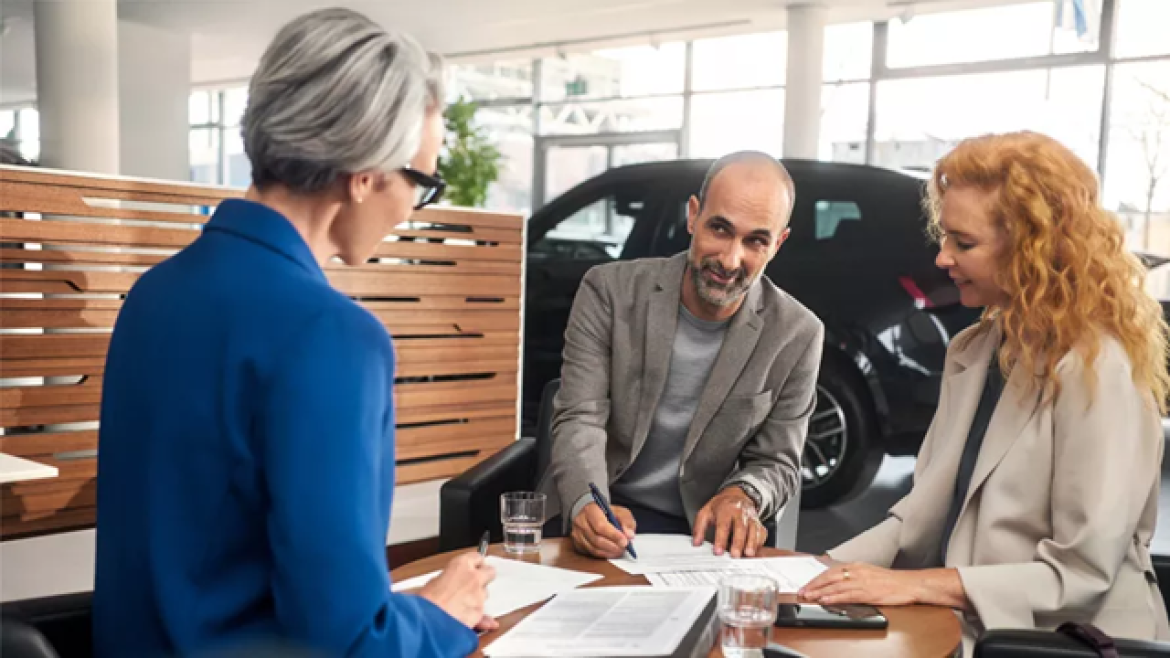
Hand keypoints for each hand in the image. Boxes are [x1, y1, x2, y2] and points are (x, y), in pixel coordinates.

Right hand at [418, 552, 497, 629]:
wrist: (428, 621)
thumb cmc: (425, 601)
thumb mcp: (433, 582)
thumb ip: (449, 579)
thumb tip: (450, 583)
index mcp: (460, 565)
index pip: (477, 557)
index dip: (475, 564)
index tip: (473, 567)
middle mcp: (473, 577)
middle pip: (489, 572)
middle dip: (484, 577)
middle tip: (474, 584)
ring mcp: (479, 595)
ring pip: (485, 594)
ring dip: (478, 597)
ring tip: (461, 605)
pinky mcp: (480, 612)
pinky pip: (483, 612)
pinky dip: (476, 614)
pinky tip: (463, 617)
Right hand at [571, 502, 635, 558]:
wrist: (590, 514)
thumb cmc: (606, 513)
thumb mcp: (619, 511)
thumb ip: (626, 521)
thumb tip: (629, 535)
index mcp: (590, 510)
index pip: (600, 525)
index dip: (613, 535)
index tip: (625, 541)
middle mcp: (580, 522)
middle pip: (596, 539)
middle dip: (613, 546)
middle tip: (624, 547)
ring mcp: (577, 534)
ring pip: (594, 549)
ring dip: (609, 552)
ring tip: (619, 550)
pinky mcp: (577, 544)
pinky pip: (591, 553)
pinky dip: (603, 555)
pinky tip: (611, 552)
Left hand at [692, 487, 766, 557]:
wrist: (737, 495)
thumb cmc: (720, 506)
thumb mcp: (706, 512)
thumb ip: (699, 527)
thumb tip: (696, 543)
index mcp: (725, 509)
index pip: (723, 525)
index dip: (720, 539)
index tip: (718, 551)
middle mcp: (740, 512)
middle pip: (740, 528)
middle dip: (738, 542)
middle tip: (734, 555)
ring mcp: (751, 517)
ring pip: (753, 530)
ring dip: (751, 543)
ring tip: (748, 554)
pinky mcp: (759, 523)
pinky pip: (761, 533)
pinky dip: (759, 542)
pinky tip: (755, 551)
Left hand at [797, 563, 920, 606]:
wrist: (909, 583)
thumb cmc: (891, 581)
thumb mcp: (869, 573)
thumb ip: (854, 576)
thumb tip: (839, 583)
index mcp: (856, 566)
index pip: (831, 571)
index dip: (818, 578)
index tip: (808, 584)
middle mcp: (857, 572)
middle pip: (830, 577)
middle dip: (814, 584)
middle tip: (803, 591)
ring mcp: (862, 582)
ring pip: (836, 586)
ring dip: (820, 592)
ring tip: (809, 596)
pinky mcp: (867, 592)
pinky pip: (847, 595)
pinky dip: (835, 598)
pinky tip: (826, 600)